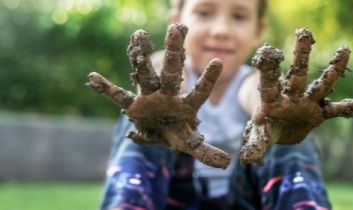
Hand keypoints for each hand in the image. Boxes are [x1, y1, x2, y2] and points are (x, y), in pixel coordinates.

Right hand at [86, 24, 229, 168]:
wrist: (159, 133)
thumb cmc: (178, 133)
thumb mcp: (191, 143)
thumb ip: (206, 151)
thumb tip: (227, 162)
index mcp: (186, 105)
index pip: (200, 92)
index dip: (208, 80)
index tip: (217, 62)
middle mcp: (168, 95)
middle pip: (171, 72)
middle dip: (173, 52)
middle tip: (174, 29)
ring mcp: (150, 97)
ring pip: (146, 74)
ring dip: (140, 57)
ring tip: (138, 35)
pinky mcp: (134, 105)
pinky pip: (119, 96)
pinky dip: (106, 89)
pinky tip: (93, 77)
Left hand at [239, 28, 352, 164]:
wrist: (278, 131)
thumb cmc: (265, 128)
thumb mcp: (260, 136)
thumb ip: (255, 145)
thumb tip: (247, 159)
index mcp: (272, 100)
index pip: (269, 82)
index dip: (268, 69)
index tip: (267, 51)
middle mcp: (292, 96)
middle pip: (297, 74)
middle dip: (301, 55)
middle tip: (304, 32)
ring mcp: (307, 103)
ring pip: (321, 84)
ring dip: (333, 70)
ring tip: (345, 49)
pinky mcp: (319, 113)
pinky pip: (337, 110)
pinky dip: (351, 107)